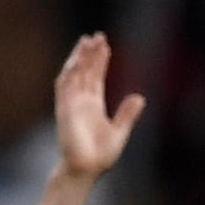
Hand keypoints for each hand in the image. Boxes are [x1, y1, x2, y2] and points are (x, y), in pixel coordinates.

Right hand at [52, 32, 142, 180]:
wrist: (86, 169)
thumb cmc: (101, 156)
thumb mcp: (120, 132)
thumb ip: (127, 114)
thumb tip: (139, 97)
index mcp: (93, 106)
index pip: (96, 77)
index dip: (100, 61)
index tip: (105, 45)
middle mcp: (81, 102)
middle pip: (85, 72)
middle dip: (90, 54)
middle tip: (96, 36)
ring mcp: (71, 105)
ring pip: (74, 76)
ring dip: (78, 59)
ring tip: (86, 41)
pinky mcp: (65, 110)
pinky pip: (64, 88)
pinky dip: (68, 74)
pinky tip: (74, 60)